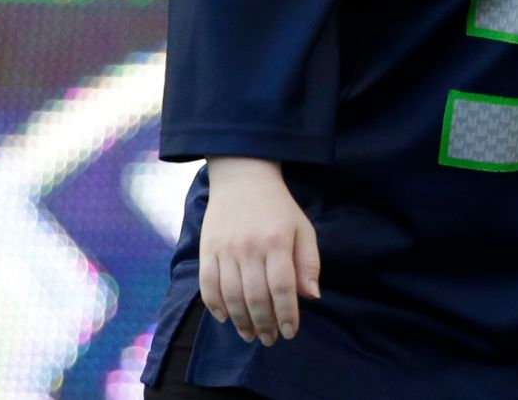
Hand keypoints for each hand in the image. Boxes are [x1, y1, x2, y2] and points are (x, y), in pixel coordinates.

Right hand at [199, 158, 320, 345]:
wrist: (243, 177)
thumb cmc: (279, 207)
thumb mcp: (303, 228)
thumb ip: (308, 263)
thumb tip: (311, 297)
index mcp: (277, 241)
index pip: (282, 287)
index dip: (287, 314)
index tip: (290, 332)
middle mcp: (249, 247)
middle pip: (255, 297)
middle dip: (264, 324)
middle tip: (270, 339)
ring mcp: (225, 249)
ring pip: (231, 296)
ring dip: (240, 321)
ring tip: (251, 334)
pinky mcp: (206, 249)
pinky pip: (207, 285)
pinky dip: (215, 306)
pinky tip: (225, 318)